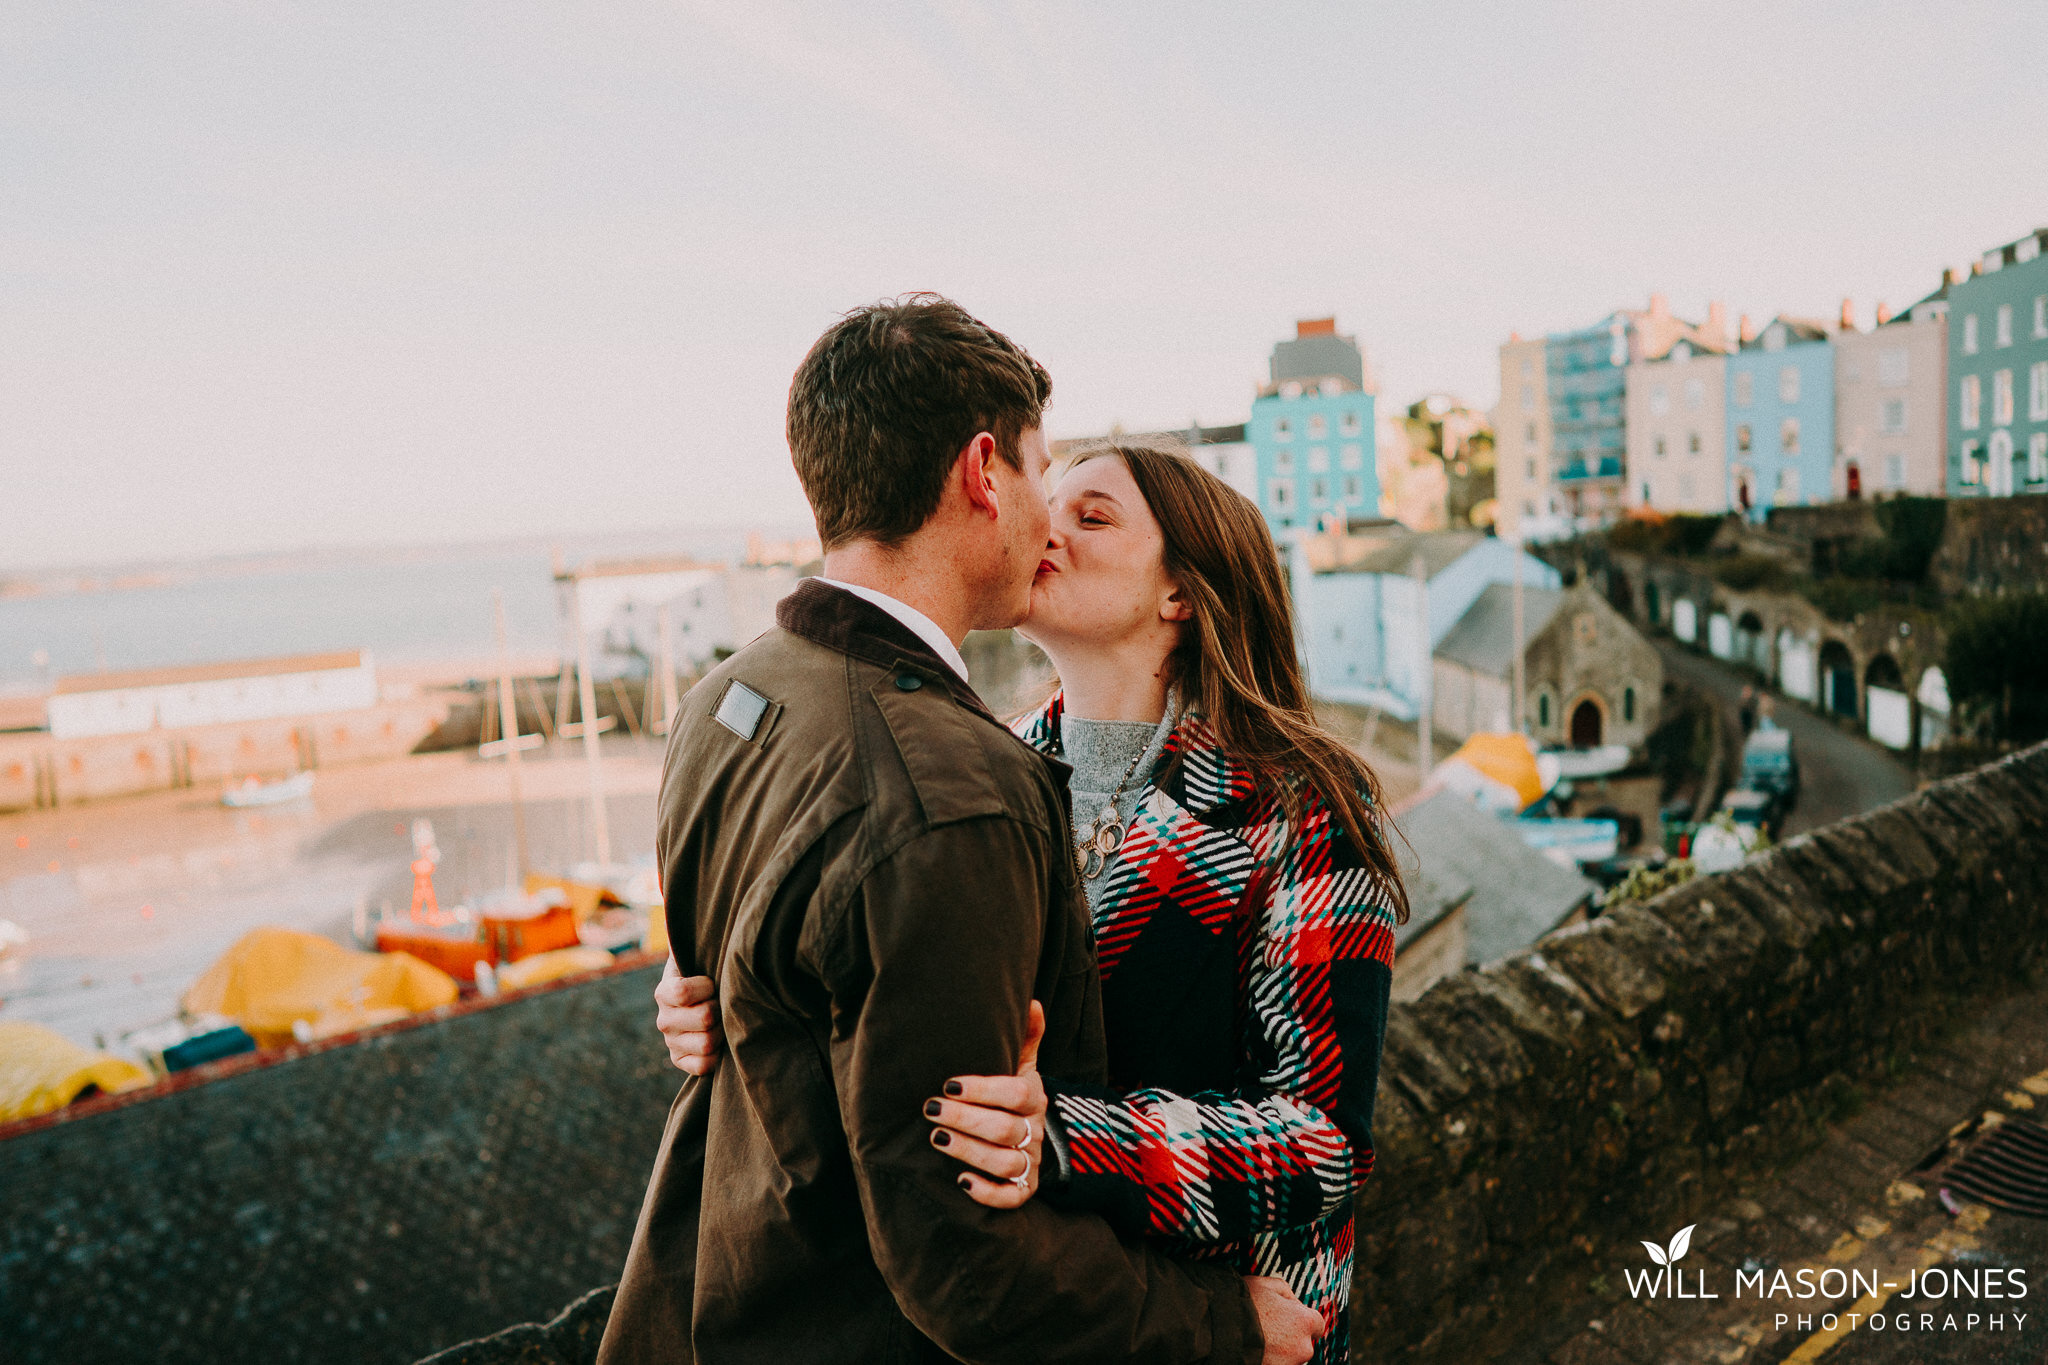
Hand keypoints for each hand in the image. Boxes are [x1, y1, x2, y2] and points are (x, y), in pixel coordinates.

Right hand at [654, 957, 721, 1075]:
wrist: (712, 995)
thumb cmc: (711, 971)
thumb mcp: (703, 956)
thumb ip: (705, 947)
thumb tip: (695, 908)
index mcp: (664, 992)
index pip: (683, 992)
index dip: (707, 987)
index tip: (713, 982)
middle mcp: (663, 1019)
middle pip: (704, 1018)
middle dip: (722, 1009)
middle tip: (724, 1003)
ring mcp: (671, 1042)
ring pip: (706, 1043)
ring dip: (723, 1032)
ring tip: (725, 1021)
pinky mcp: (681, 1061)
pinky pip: (702, 1066)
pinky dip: (717, 1056)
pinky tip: (721, 1042)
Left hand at [927, 1001, 1046, 1208]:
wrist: (1029, 1138)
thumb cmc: (1012, 1096)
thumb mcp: (1021, 1065)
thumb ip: (1025, 1037)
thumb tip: (1032, 1002)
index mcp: (1034, 1097)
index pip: (1015, 1093)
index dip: (983, 1089)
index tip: (947, 1085)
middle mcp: (1036, 1130)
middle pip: (1006, 1128)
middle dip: (966, 1120)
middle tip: (931, 1110)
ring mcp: (1031, 1162)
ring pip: (1007, 1162)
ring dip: (970, 1152)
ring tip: (936, 1139)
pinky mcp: (1023, 1190)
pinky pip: (1011, 1197)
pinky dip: (987, 1193)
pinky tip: (960, 1182)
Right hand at [1245, 1276, 1323, 1364]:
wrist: (1219, 1331)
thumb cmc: (1243, 1305)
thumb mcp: (1264, 1284)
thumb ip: (1285, 1291)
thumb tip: (1290, 1301)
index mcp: (1304, 1321)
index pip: (1316, 1324)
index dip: (1300, 1318)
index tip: (1288, 1317)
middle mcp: (1302, 1347)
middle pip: (1303, 1343)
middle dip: (1290, 1337)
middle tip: (1269, 1328)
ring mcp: (1289, 1364)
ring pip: (1290, 1357)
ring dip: (1280, 1350)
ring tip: (1259, 1339)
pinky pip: (1276, 1364)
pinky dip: (1269, 1359)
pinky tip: (1255, 1349)